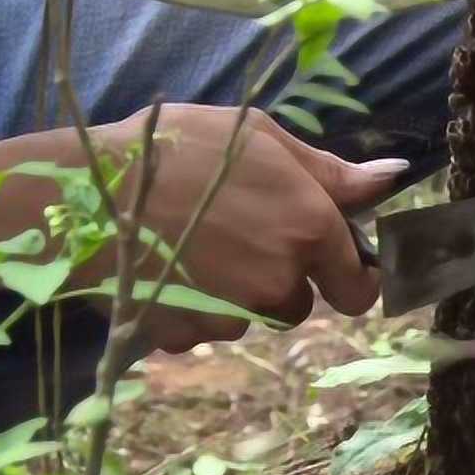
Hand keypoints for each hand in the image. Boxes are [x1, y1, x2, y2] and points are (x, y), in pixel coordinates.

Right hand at [96, 105, 405, 352]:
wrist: (82, 190)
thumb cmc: (176, 147)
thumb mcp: (260, 136)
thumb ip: (331, 171)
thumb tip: (392, 177)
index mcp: (309, 228)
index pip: (358, 286)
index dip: (346, 278)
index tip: (331, 267)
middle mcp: (280, 279)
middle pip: (298, 304)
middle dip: (279, 282)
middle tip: (237, 237)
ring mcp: (231, 314)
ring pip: (249, 317)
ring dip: (233, 295)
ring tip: (190, 245)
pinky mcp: (185, 338)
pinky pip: (202, 330)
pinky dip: (189, 308)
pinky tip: (163, 267)